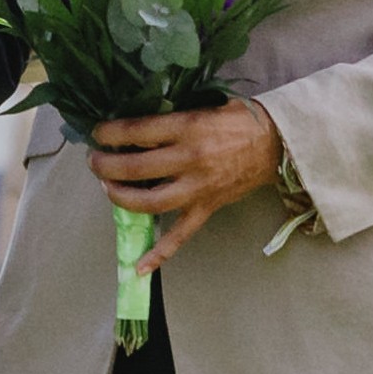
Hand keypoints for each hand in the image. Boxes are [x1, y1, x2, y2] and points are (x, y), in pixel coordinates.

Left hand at [88, 98, 287, 270]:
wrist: (277, 143)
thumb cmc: (239, 120)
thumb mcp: (203, 106)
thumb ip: (171, 116)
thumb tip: (136, 124)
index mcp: (187, 128)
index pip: (136, 131)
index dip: (110, 133)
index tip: (97, 133)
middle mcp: (189, 159)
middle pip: (135, 167)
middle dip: (106, 165)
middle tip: (94, 161)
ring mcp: (198, 188)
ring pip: (150, 201)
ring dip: (121, 197)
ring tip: (107, 189)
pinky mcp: (206, 208)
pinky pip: (180, 235)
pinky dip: (160, 253)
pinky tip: (139, 267)